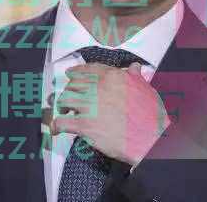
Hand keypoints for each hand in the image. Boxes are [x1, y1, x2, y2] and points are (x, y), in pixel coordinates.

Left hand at [51, 62, 170, 165]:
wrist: (149, 138)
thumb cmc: (149, 114)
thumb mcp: (145, 89)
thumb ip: (135, 77)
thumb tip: (134, 67)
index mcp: (112, 77)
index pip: (88, 69)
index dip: (76, 71)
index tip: (70, 74)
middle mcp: (98, 87)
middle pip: (74, 84)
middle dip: (70, 90)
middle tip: (70, 98)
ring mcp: (90, 106)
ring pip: (65, 99)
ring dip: (62, 105)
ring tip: (64, 111)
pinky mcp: (84, 125)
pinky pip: (63, 122)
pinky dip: (57, 125)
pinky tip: (57, 129)